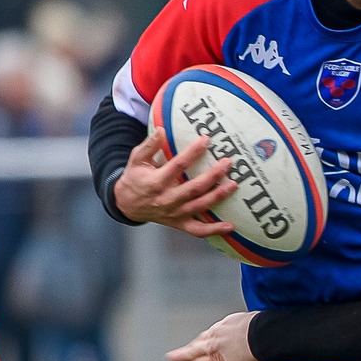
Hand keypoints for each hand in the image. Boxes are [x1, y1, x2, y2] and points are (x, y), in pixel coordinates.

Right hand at [112, 130, 239, 238]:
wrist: (126, 205)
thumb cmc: (134, 179)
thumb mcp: (136, 159)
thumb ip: (149, 145)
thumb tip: (162, 130)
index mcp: (156, 182)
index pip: (177, 166)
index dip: (193, 152)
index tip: (206, 140)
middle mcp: (167, 199)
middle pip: (194, 188)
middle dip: (213, 176)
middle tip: (228, 163)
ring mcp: (174, 213)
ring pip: (200, 207)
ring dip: (218, 197)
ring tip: (233, 185)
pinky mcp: (179, 224)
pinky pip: (198, 230)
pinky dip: (214, 230)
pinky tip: (230, 226)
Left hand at [166, 312, 260, 360]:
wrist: (261, 334)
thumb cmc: (259, 326)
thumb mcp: (244, 320)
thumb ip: (239, 326)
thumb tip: (247, 326)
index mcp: (218, 330)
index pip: (204, 338)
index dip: (197, 344)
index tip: (192, 346)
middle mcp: (213, 343)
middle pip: (194, 350)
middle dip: (182, 355)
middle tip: (170, 358)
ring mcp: (215, 357)